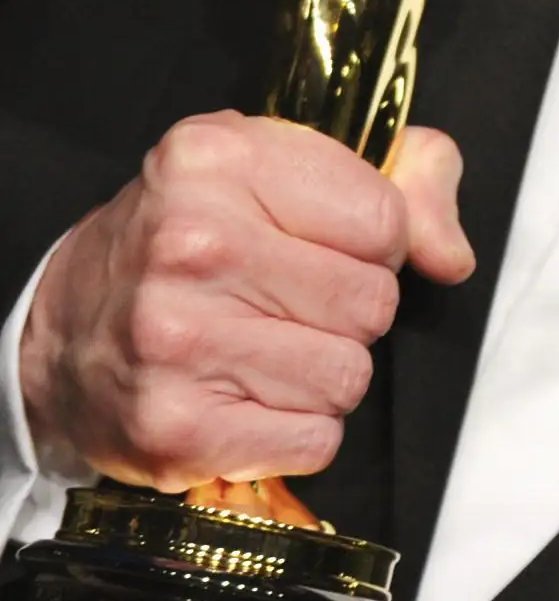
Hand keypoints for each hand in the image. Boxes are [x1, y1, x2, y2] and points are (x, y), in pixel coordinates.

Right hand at [16, 113, 473, 489]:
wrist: (66, 330)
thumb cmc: (191, 239)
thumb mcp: (285, 164)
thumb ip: (406, 181)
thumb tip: (451, 256)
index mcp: (219, 160)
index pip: (385, 219)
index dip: (376, 241)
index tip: (328, 244)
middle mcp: (191, 245)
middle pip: (372, 303)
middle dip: (350, 309)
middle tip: (289, 302)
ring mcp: (176, 341)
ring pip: (348, 376)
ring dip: (325, 371)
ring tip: (265, 347)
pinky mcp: (175, 428)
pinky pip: (314, 440)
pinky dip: (297, 428)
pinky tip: (249, 394)